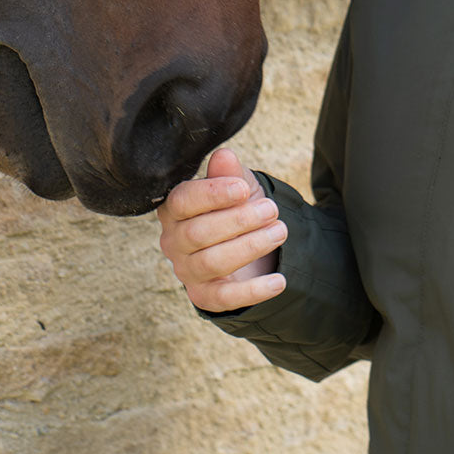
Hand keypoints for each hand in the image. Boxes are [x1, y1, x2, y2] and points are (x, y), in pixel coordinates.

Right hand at [157, 148, 287, 312]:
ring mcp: (187, 270)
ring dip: (250, 247)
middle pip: (197, 233)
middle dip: (238, 220)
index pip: (182, 201)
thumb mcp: (239, 185)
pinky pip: (225, 298)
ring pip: (212, 262)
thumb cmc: (238, 207)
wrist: (249, 245)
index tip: (243, 188)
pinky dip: (253, 291)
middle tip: (270, 210)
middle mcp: (174, 241)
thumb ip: (230, 172)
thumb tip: (224, 156)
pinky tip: (279, 281)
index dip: (213, 194)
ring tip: (279, 232)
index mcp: (175, 209)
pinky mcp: (204, 296)